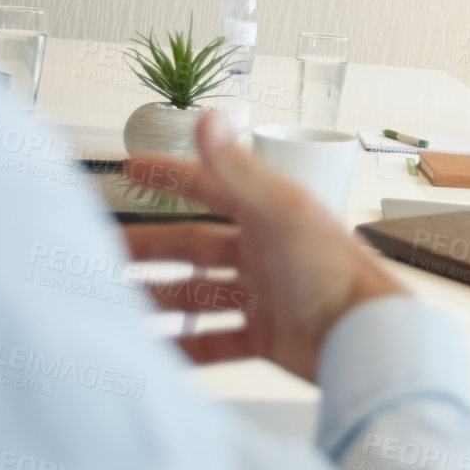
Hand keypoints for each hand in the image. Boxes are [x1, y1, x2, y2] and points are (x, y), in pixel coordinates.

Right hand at [123, 113, 401, 380]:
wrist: (364, 337)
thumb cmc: (334, 270)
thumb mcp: (280, 211)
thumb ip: (238, 168)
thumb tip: (208, 117)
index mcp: (269, 215)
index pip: (211, 186)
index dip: (173, 176)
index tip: (134, 169)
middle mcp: (264, 252)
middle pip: (194, 246)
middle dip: (150, 249)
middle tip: (105, 254)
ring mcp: (264, 296)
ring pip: (199, 294)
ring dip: (160, 300)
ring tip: (119, 305)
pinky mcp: (266, 338)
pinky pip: (215, 341)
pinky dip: (184, 347)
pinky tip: (155, 352)